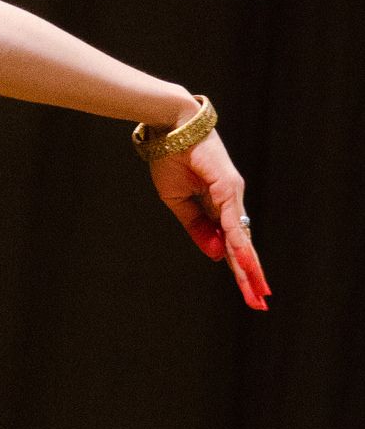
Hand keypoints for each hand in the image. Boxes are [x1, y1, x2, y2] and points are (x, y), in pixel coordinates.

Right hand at [148, 130, 269, 310]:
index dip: (238, 267)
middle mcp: (231, 200)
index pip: (231, 243)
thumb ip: (197, 227)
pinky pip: (233, 221)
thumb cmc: (171, 157)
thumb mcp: (177, 202)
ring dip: (249, 266)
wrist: (168, 126)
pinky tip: (245, 262)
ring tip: (258, 290)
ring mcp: (232, 193)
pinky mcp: (228, 186)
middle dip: (249, 275)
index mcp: (217, 204)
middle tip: (260, 301)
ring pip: (242, 237)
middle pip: (242, 245)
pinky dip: (239, 243)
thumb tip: (215, 255)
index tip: (248, 290)